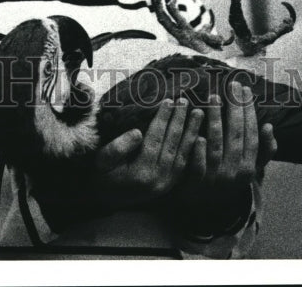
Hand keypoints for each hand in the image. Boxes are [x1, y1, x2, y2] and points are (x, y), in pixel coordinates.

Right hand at [32, 99, 201, 231]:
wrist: (105, 201)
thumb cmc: (102, 175)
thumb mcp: (102, 160)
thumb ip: (118, 148)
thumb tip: (138, 132)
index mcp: (141, 173)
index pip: (155, 139)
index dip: (163, 118)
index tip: (168, 100)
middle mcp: (158, 180)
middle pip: (172, 144)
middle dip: (180, 120)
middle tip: (185, 101)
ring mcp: (166, 185)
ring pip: (182, 154)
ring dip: (191, 132)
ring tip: (198, 113)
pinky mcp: (170, 186)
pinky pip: (185, 165)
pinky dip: (192, 148)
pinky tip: (199, 135)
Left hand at [172, 83, 276, 236]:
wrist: (207, 210)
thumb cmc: (231, 180)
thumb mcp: (251, 169)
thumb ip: (264, 150)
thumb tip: (269, 127)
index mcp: (249, 167)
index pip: (251, 134)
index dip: (249, 111)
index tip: (244, 89)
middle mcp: (234, 172)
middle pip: (236, 135)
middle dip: (235, 108)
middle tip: (231, 85)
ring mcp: (215, 177)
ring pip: (216, 145)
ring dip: (215, 120)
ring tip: (213, 97)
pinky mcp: (196, 182)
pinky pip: (198, 164)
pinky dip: (198, 150)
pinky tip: (198, 134)